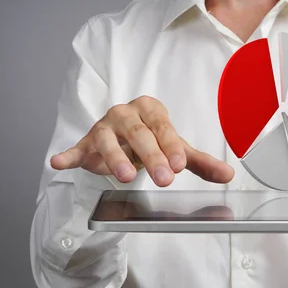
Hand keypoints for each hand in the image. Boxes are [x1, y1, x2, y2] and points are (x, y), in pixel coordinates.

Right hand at [50, 96, 234, 186]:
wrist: (123, 139)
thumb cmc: (152, 140)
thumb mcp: (176, 149)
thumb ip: (199, 161)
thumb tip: (228, 175)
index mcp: (151, 110)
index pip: (162, 127)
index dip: (171, 145)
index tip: (180, 164)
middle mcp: (126, 113)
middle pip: (138, 133)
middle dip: (151, 156)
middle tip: (164, 178)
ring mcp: (104, 126)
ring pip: (108, 139)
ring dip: (115, 157)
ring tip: (124, 178)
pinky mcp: (86, 142)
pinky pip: (77, 148)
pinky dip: (69, 155)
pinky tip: (60, 162)